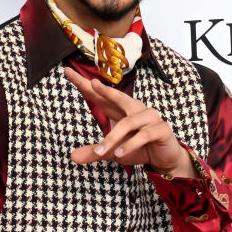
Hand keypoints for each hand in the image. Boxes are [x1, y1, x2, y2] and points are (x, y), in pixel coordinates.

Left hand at [64, 64, 196, 177]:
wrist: (164, 159)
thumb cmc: (138, 149)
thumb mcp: (113, 152)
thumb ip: (95, 152)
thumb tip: (73, 157)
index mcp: (121, 110)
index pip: (100, 95)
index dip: (85, 84)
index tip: (67, 72)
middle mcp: (135, 109)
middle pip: (118, 96)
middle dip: (104, 90)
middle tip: (91, 83)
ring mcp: (150, 117)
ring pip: (129, 122)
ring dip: (114, 137)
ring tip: (102, 151)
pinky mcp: (161, 129)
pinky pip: (144, 135)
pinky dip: (131, 144)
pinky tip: (120, 153)